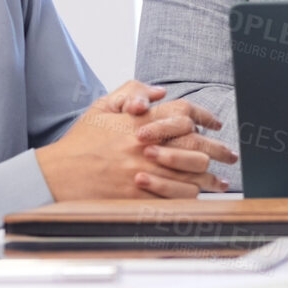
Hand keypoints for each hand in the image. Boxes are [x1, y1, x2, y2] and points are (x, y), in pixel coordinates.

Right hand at [91, 82, 239, 196]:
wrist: (57, 175)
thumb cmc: (81, 142)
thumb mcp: (102, 108)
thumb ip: (130, 92)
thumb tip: (159, 92)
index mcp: (140, 122)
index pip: (185, 113)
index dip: (206, 117)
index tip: (216, 124)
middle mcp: (147, 145)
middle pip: (198, 144)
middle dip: (220, 150)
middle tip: (230, 155)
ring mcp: (146, 171)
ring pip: (193, 172)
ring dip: (211, 176)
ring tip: (221, 179)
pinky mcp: (141, 195)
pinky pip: (178, 196)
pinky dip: (193, 194)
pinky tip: (201, 195)